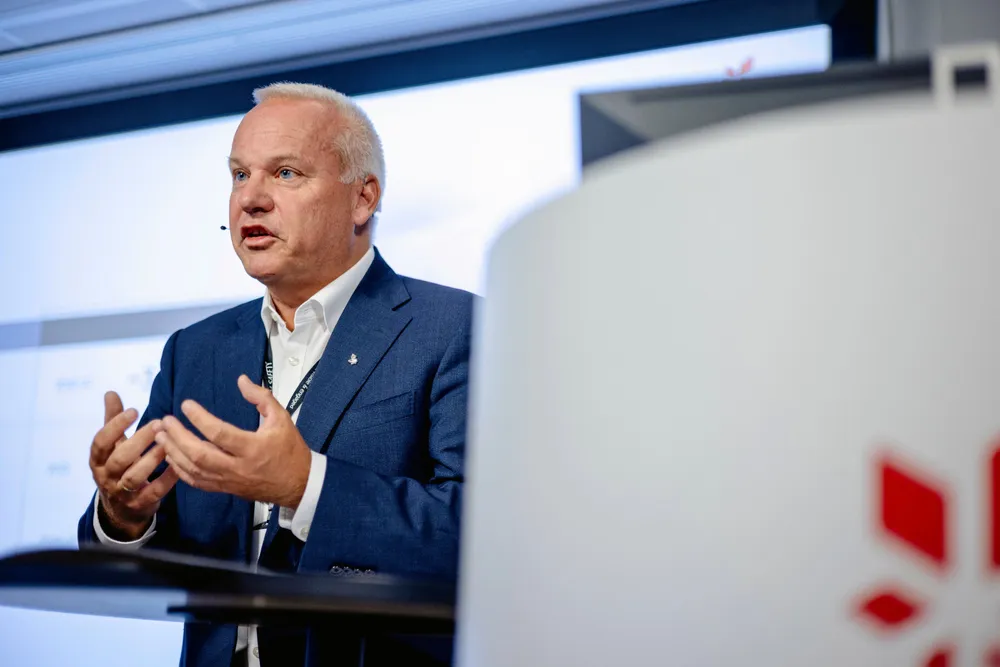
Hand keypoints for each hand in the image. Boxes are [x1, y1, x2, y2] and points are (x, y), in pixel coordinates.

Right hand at [89, 392, 179, 540]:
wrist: (121, 509)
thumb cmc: (119, 467)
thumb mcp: (113, 445)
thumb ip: (112, 420)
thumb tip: (110, 392)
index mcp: (98, 460)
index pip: (100, 442)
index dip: (115, 426)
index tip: (134, 410)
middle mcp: (106, 477)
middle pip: (119, 460)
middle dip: (139, 441)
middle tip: (159, 423)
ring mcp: (122, 493)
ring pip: (134, 477)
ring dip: (152, 459)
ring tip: (168, 443)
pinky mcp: (140, 505)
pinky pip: (154, 492)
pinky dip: (166, 479)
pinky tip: (178, 465)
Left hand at [155, 375, 312, 507]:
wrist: (298, 484)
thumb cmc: (290, 450)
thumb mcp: (282, 418)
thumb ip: (261, 397)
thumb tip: (241, 380)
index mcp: (253, 448)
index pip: (219, 433)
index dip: (200, 419)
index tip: (186, 405)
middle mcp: (238, 466)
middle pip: (200, 454)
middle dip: (178, 437)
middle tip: (165, 421)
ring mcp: (229, 480)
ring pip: (194, 470)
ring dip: (174, 452)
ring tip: (161, 436)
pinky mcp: (226, 488)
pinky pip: (197, 482)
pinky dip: (180, 470)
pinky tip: (170, 456)